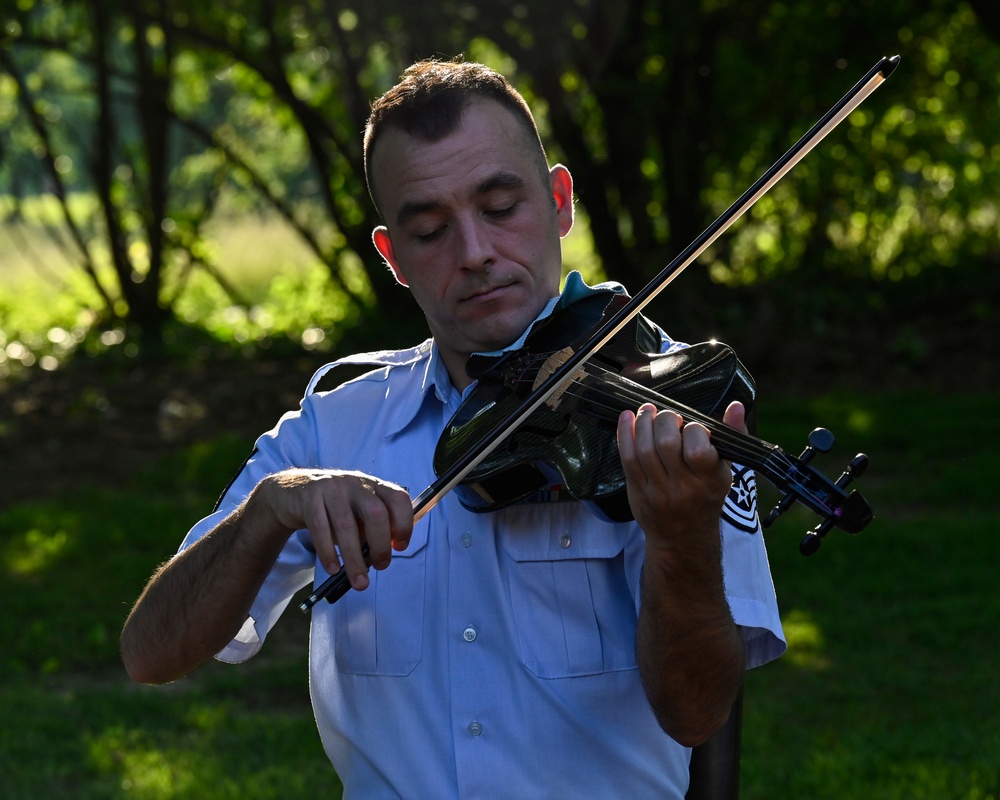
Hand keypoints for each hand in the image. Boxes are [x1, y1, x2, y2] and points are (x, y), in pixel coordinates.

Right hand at [256, 469, 413, 590]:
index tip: (400, 546)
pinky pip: (320, 528)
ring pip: (346, 525)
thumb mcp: (357, 514)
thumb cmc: (333, 508)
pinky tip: (333, 569)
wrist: (292, 492)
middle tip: (381, 565)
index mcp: (373, 486)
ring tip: (359, 582)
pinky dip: (328, 553)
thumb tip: (381, 557)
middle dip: (381, 544)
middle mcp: (355, 484)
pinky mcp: (309, 498)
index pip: (398, 499)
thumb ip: (372, 530)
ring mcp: (332, 488)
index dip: (404, 524)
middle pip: (375, 512)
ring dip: (354, 558)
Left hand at [616, 401, 746, 546]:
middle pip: (666, 444)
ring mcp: (658, 491)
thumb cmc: (706, 495)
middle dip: (665, 420)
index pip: (698, 450)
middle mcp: (683, 487)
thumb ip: (732, 435)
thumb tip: (736, 405)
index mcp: (710, 481)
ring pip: (644, 449)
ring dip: (643, 423)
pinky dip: (625, 434)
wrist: (683, 537)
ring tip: (648, 412)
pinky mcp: (637, 491)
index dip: (693, 430)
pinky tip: (627, 417)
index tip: (692, 427)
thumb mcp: (725, 470)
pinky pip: (627, 458)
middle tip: (668, 417)